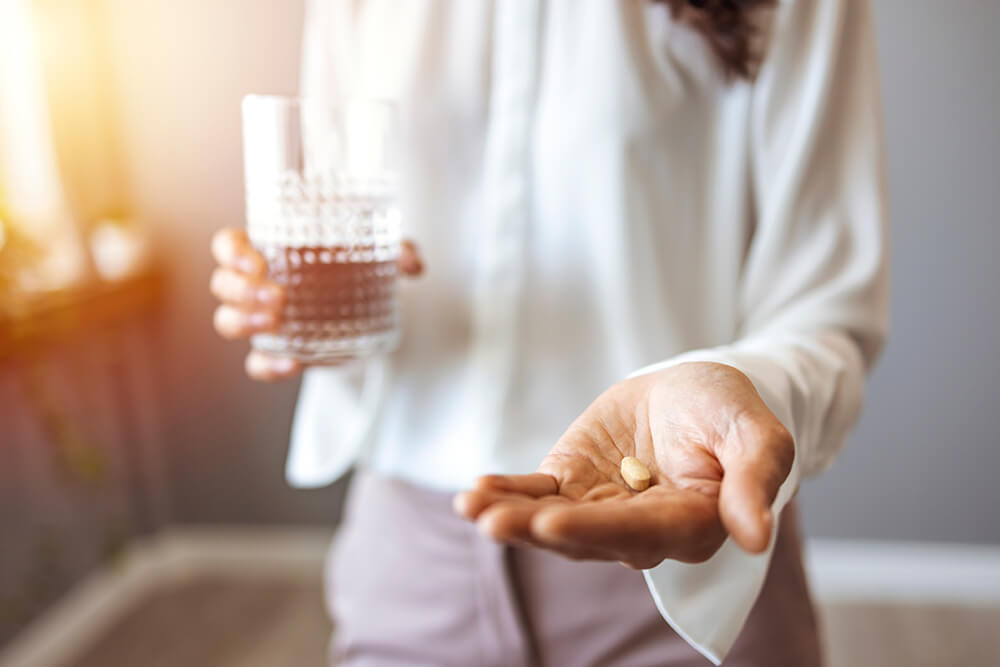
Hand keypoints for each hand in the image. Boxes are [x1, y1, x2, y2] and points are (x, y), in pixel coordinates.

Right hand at [210, 228, 423, 380]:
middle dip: (240, 291)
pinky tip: (292, 364)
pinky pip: (256, 363)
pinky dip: (267, 366)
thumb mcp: (380, 254)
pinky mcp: (278, 352)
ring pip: (228, 321)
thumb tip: (412, 263)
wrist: (366, 310)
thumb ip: (398, 252)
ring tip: (275, 322)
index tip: (256, 260)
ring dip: (243, 322)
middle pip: (222, 285)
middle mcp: (257, 283)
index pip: (228, 245)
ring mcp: (264, 320)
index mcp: (269, 248)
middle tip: (277, 296)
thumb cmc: (358, 268)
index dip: (231, 252)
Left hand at [454, 362, 793, 568]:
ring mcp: (600, 511)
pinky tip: (474, 494)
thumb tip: (757, 537)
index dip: (599, 531)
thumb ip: (755, 478)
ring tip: (472, 507)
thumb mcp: (756, 431)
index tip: (554, 524)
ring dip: (512, 517)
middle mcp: (642, 530)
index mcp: (693, 523)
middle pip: (589, 537)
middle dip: (540, 530)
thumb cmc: (728, 410)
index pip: (645, 532)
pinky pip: (536, 494)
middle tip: (496, 522)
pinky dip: (507, 494)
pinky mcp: (571, 486)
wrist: (689, 391)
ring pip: (554, 522)